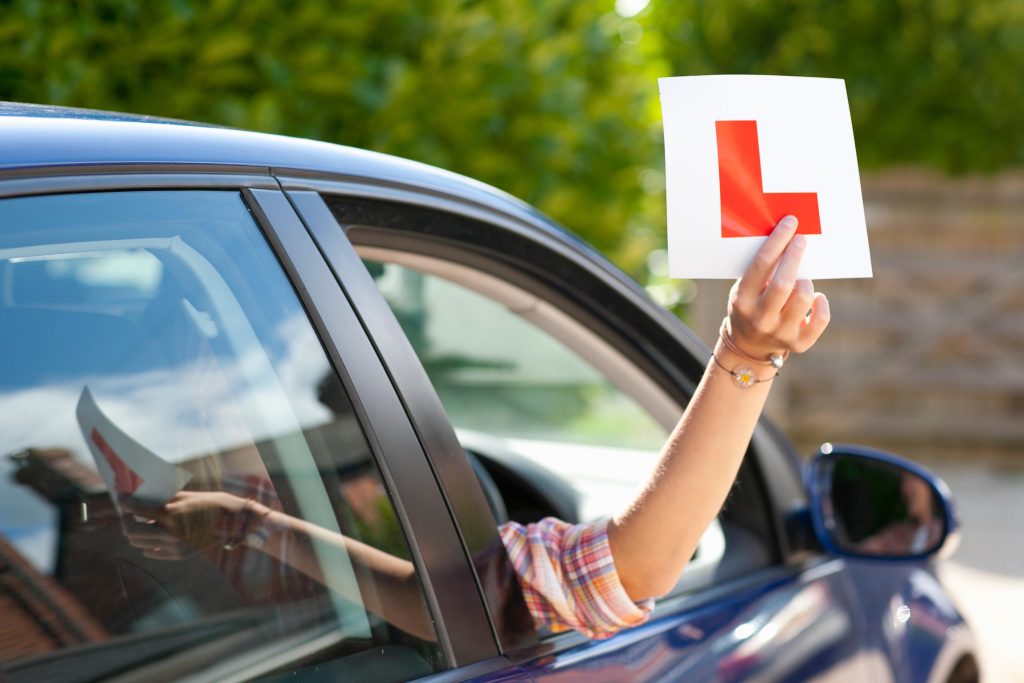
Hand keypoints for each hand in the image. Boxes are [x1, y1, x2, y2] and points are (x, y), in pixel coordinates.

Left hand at [119, 490, 254, 559]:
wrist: (231, 521)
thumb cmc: (207, 503)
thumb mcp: (182, 496)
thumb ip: (159, 500)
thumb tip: (137, 498)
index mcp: (171, 513)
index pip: (136, 508)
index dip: (124, 501)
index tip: (119, 496)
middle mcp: (170, 532)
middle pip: (131, 531)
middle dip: (125, 520)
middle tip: (126, 513)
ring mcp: (174, 546)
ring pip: (139, 544)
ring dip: (135, 532)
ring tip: (138, 522)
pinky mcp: (178, 555)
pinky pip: (152, 553)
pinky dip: (147, 545)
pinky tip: (151, 535)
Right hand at [725, 216, 829, 358]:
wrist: (749, 345)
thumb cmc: (750, 305)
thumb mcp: (744, 289)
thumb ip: (761, 271)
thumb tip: (787, 238)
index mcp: (742, 301)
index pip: (761, 265)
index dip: (778, 241)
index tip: (790, 224)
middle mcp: (760, 319)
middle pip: (784, 283)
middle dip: (795, 255)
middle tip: (801, 239)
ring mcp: (780, 333)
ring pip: (804, 297)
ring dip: (806, 282)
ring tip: (801, 280)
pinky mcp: (799, 343)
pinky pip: (820, 319)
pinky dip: (822, 303)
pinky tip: (817, 297)